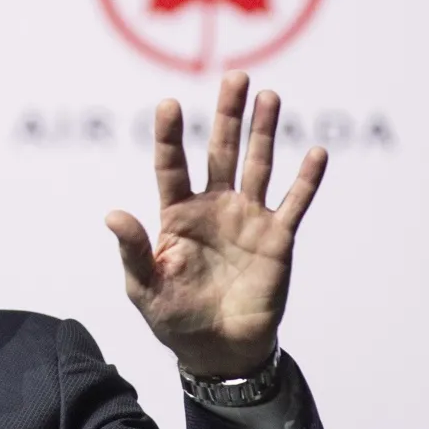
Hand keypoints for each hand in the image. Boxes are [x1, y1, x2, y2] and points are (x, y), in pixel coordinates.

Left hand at [105, 72, 326, 378]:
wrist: (217, 351)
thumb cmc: (174, 318)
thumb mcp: (144, 287)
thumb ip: (133, 249)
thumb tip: (112, 213)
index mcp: (177, 214)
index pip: (172, 165)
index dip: (170, 136)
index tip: (169, 104)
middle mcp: (214, 207)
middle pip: (221, 151)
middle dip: (228, 115)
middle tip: (235, 77)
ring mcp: (248, 218)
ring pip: (258, 165)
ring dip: (265, 132)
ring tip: (269, 96)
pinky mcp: (277, 238)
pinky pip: (294, 203)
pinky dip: (307, 179)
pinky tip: (316, 152)